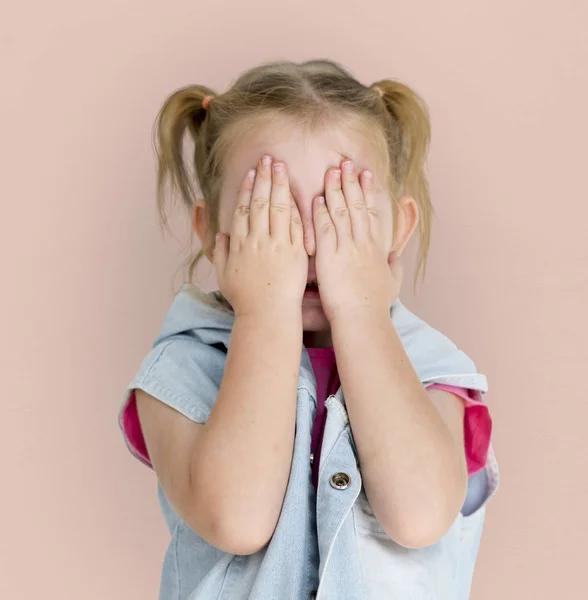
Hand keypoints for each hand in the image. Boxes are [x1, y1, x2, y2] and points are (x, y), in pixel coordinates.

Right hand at [214, 155, 307, 317]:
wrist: (267, 314)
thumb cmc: (245, 299)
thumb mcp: (224, 275)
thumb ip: (220, 252)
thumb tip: (220, 234)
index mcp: (239, 243)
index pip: (243, 208)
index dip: (248, 188)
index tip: (252, 172)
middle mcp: (257, 240)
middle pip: (260, 202)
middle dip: (264, 178)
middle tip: (268, 158)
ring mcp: (277, 245)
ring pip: (278, 208)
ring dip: (280, 185)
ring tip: (281, 166)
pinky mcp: (295, 252)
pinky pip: (296, 225)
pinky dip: (297, 208)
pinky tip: (298, 193)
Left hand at [312, 159, 402, 322]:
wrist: (362, 318)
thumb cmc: (375, 306)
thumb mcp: (392, 284)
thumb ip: (394, 267)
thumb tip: (395, 256)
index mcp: (375, 248)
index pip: (372, 213)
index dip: (368, 192)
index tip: (366, 174)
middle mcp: (362, 243)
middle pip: (357, 205)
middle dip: (351, 182)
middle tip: (348, 162)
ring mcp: (346, 248)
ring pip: (341, 212)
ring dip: (335, 190)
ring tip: (332, 170)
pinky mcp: (330, 257)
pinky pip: (325, 229)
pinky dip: (321, 213)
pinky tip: (317, 198)